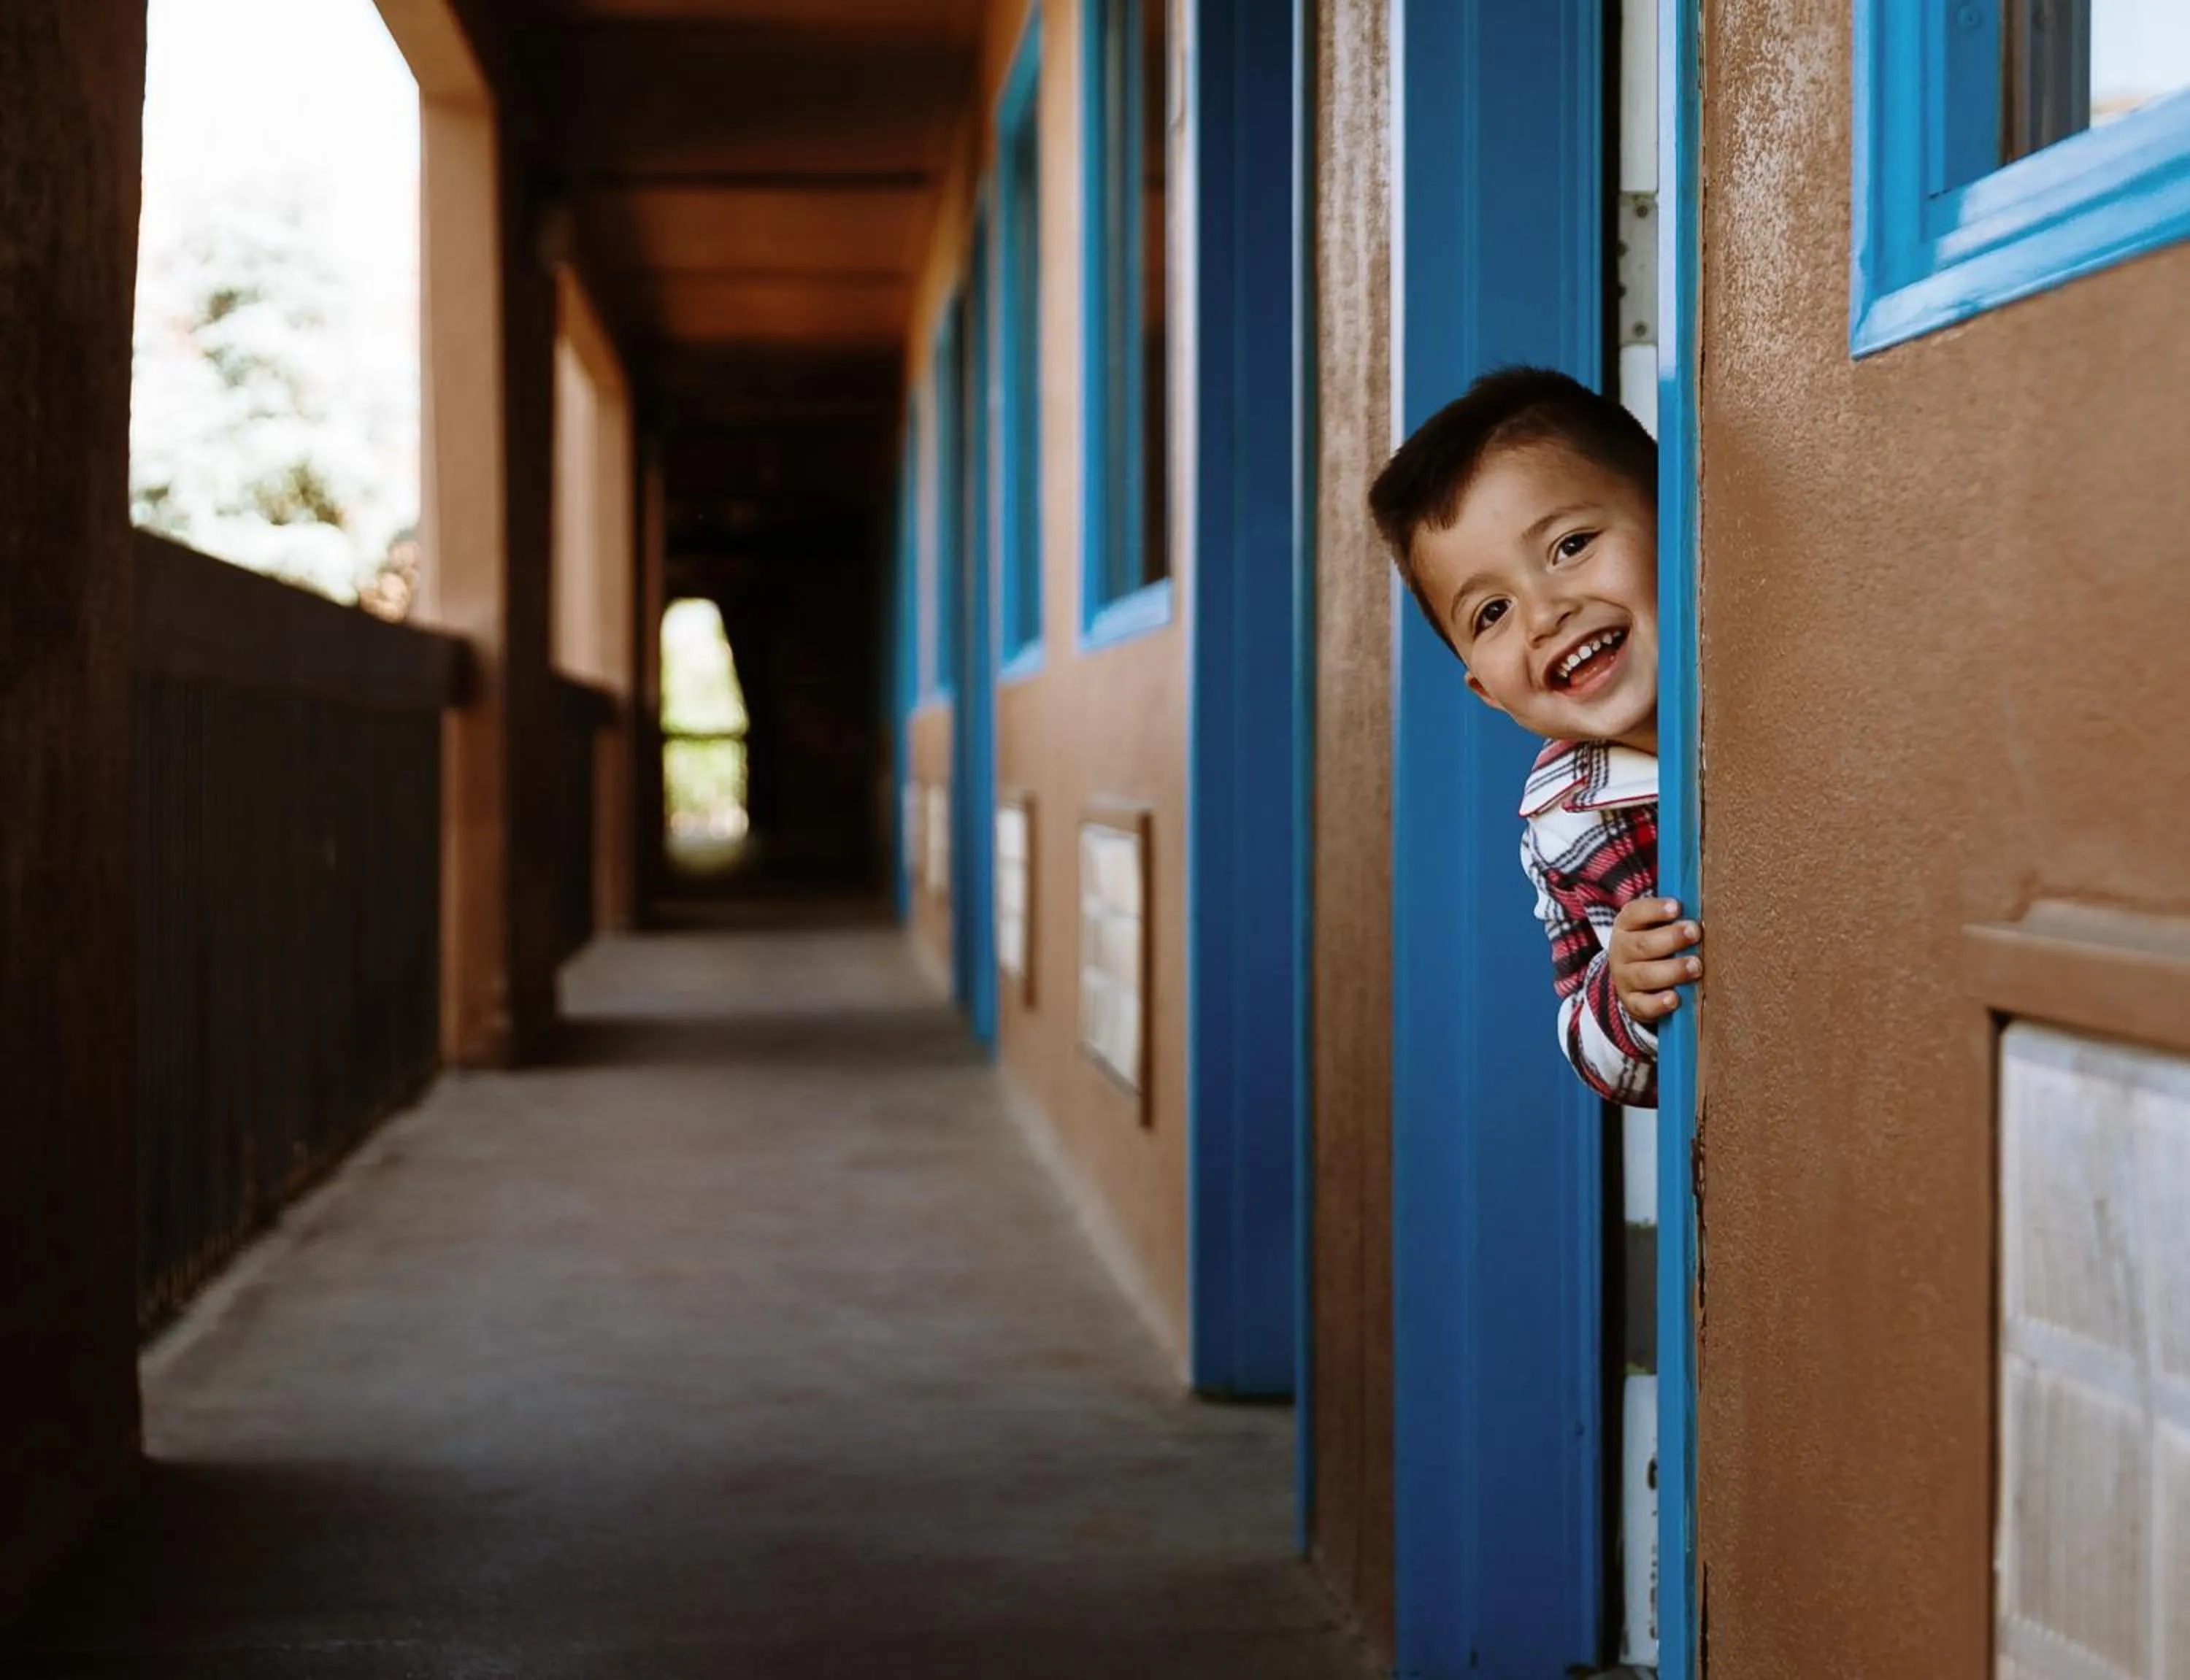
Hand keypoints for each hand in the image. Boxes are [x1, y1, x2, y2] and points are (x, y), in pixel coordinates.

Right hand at [1609, 897, 1703, 1025]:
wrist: (1633, 979)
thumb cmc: (1656, 945)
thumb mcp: (1656, 928)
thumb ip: (1675, 920)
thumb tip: (1706, 909)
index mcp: (1626, 926)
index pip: (1635, 913)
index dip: (1655, 910)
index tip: (1677, 907)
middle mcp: (1621, 951)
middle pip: (1642, 944)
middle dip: (1670, 938)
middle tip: (1695, 933)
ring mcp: (1625, 978)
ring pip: (1644, 975)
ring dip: (1672, 970)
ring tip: (1696, 966)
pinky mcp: (1632, 1002)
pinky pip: (1643, 1005)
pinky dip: (1658, 1003)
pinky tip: (1675, 998)